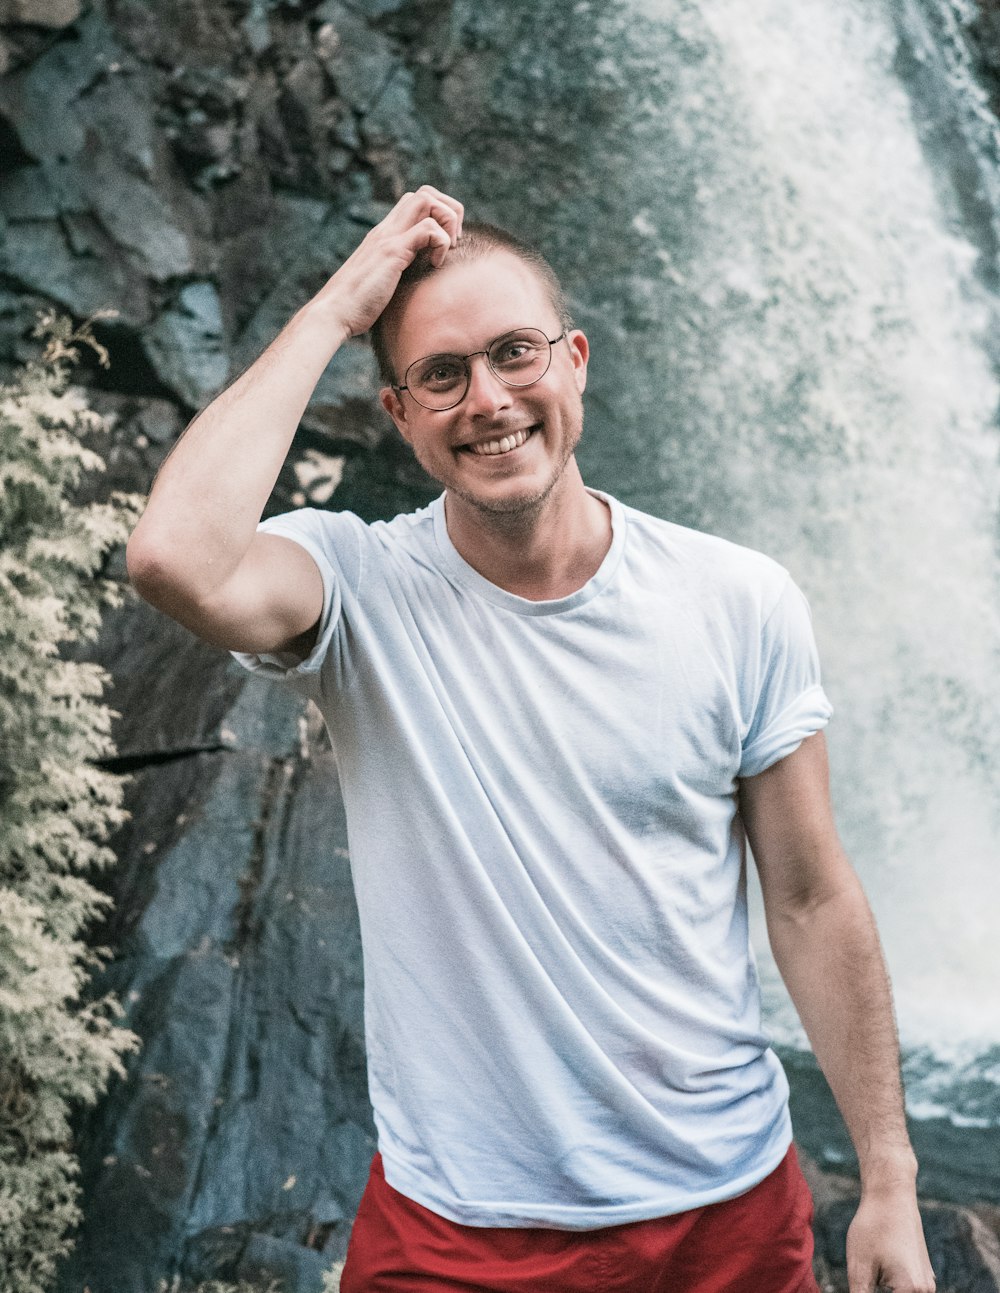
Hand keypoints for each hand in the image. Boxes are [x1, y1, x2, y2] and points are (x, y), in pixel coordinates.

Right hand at [311, 184, 463, 339]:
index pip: (416, 202)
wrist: (333, 314)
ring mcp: (388, 238)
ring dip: (446, 222)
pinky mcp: (392, 252)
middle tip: (452, 244)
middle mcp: (386, 229)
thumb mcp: (383, 282)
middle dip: (448, 211)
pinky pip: (428, 228)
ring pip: (426, 199)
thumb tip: (412, 280)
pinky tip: (434, 265)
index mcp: (385, 235)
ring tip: (446, 251)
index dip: (439, 216)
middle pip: (424, 192)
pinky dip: (440, 243)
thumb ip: (396, 272)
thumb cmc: (356, 306)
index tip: (445, 246)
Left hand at [846, 1188, 935, 1292]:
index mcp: (912, 1292)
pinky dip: (893, 1291)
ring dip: (885, 1291)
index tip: (859, 1289)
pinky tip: (878, 1280)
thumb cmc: (873, 1226)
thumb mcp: (859, 1266)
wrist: (892, 1194)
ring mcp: (927, 1284)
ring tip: (870, 1278)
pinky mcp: (922, 1275)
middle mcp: (926, 1291)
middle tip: (865, 1281)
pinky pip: (909, 1292)